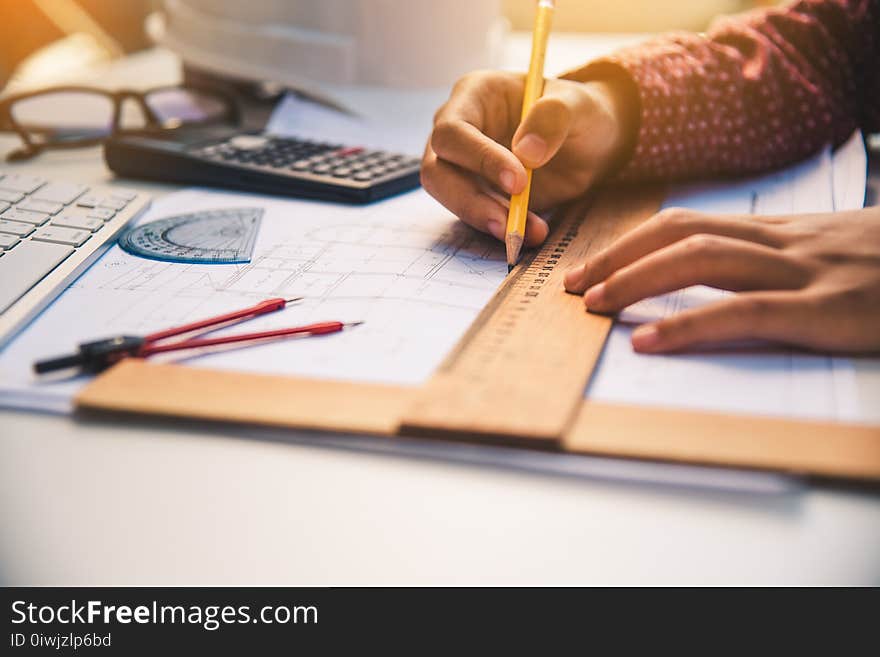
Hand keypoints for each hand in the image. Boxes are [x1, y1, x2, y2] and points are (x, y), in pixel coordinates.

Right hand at [421, 70, 636, 246]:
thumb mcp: (579, 106)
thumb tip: (526, 152)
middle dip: (469, 201)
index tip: (518, 181)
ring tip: (523, 234)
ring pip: (450, 199)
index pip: (453, 130)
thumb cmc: (579, 113)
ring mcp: (463, 166)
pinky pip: (475, 216)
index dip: (479, 158)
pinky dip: (500, 229)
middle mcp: (459, 131)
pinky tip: (532, 233)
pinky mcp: (476, 195)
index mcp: (474, 95)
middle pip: (436, 171)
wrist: (590, 143)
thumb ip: (553, 119)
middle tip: (508, 223)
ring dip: (484, 220)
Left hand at [563, 206, 879, 352]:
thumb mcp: (830, 255)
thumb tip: (714, 279)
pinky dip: (690, 326)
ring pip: (703, 259)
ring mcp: (807, 274)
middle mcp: (784, 243)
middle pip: (682, 233)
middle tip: (572, 285)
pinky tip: (648, 341)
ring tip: (593, 304)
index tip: (591, 265)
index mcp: (778, 233)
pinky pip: (745, 312)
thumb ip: (774, 261)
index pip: (687, 223)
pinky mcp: (831, 312)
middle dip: (618, 256)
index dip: (631, 242)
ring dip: (637, 280)